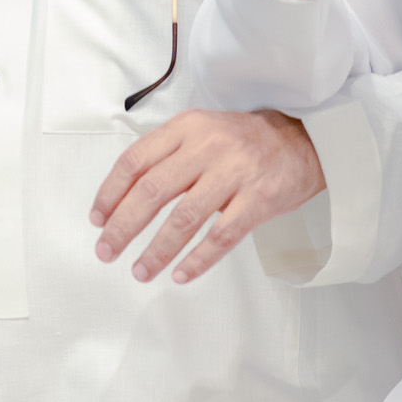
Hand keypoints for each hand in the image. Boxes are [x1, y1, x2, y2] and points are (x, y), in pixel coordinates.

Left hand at [89, 108, 324, 284]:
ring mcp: (235, 173)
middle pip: (152, 191)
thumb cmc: (244, 142)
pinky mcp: (259, 199)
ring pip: (184, 218)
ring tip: (140, 271)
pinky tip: (181, 274)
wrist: (303, 141)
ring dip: (157, 250)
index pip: (135, 160)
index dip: (110, 193)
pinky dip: (198, 259)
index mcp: (187, 128)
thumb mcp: (201, 132)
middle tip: (107, 251)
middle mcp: (207, 147)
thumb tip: (121, 200)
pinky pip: (222, 236)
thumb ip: (166, 156)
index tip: (98, 219)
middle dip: (123, 226)